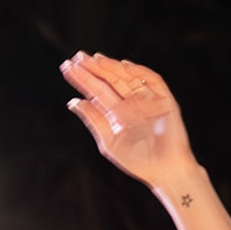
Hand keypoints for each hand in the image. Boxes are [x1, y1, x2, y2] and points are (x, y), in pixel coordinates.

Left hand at [62, 51, 200, 193]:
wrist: (164, 172)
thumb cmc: (137, 161)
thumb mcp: (108, 140)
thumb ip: (93, 119)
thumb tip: (73, 101)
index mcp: (116, 113)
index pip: (96, 91)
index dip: (82, 79)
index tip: (66, 67)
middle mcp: (130, 103)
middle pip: (109, 81)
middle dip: (93, 68)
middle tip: (76, 57)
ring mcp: (147, 100)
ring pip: (128, 78)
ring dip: (111, 67)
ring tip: (93, 59)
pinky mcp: (164, 100)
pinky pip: (153, 81)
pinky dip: (140, 73)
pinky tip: (123, 66)